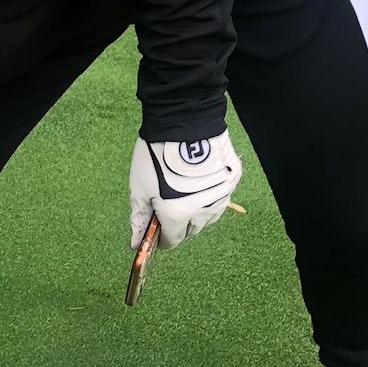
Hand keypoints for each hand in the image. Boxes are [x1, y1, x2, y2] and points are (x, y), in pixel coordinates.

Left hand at [129, 130, 241, 249]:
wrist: (184, 122)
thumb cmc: (157, 155)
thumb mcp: (140, 187)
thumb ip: (139, 218)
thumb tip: (135, 244)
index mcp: (177, 215)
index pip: (172, 240)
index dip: (162, 240)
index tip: (156, 233)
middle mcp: (203, 210)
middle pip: (191, 231)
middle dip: (178, 226)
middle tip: (167, 210)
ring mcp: (221, 196)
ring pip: (209, 217)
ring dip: (196, 214)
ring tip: (183, 197)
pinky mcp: (232, 181)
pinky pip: (221, 199)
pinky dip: (210, 198)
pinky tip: (198, 185)